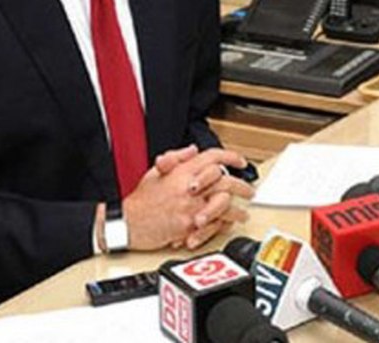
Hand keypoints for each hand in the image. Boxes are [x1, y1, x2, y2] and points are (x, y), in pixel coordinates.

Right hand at [122, 147, 252, 250]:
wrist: (129, 223)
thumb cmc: (141, 201)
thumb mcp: (155, 172)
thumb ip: (176, 158)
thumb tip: (193, 150)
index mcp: (181, 172)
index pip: (212, 158)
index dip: (230, 157)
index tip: (240, 162)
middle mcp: (188, 188)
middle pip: (224, 181)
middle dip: (242, 185)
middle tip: (249, 190)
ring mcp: (190, 208)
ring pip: (224, 204)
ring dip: (237, 209)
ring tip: (243, 212)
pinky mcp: (189, 227)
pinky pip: (214, 225)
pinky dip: (224, 224)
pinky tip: (229, 224)